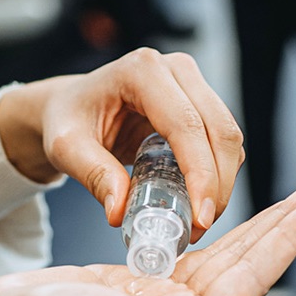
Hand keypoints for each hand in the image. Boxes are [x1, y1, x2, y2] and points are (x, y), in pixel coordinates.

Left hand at [0, 49, 243, 232]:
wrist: (72, 106)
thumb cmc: (68, 119)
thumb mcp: (67, 147)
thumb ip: (93, 175)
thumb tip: (120, 213)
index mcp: (142, 71)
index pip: (186, 125)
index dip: (201, 173)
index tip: (200, 217)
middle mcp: (175, 69)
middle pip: (220, 130)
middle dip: (218, 185)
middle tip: (201, 226)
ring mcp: (193, 83)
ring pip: (229, 137)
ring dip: (222, 182)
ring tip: (198, 219)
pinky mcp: (201, 102)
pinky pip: (223, 141)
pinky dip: (218, 174)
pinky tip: (198, 199)